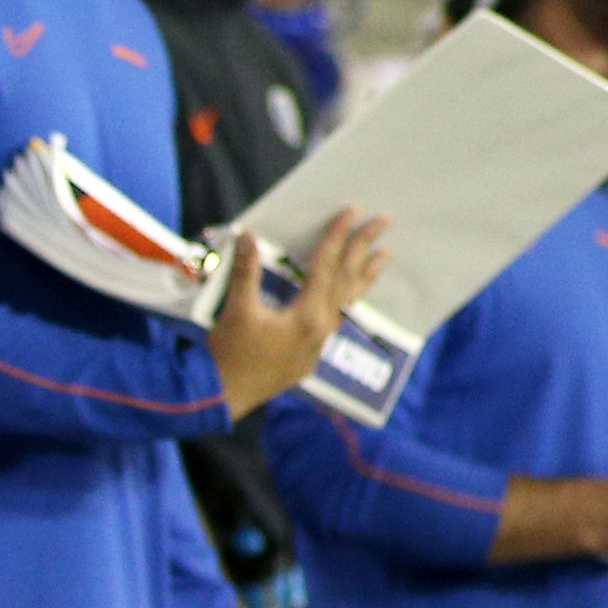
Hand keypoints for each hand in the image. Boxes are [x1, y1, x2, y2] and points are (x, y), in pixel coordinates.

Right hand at [208, 209, 390, 416]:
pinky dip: (347, 301)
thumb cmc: (229, 354)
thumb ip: (246, 272)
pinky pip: (336, 321)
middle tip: (382, 222)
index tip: (351, 212)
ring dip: (365, 277)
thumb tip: (249, 238)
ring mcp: (318, 346)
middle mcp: (321, 329)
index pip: (326, 266)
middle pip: (347, 280)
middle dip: (363, 248)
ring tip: (385, 256)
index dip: (337, 236)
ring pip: (348, 303)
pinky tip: (349, 296)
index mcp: (306, 315)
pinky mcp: (310, 358)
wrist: (223, 396)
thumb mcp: (236, 309)